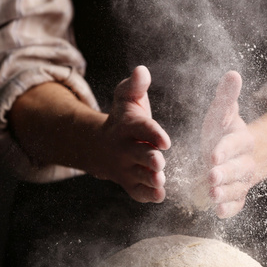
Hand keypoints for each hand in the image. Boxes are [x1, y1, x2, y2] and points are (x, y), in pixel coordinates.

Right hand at [94, 66, 170, 202]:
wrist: (100, 145)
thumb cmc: (123, 118)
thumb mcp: (126, 98)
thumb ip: (135, 85)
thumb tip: (141, 70)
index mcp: (127, 125)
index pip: (141, 128)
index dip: (153, 133)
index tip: (165, 140)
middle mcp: (124, 148)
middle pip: (139, 154)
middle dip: (149, 159)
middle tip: (159, 163)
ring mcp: (125, 167)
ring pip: (138, 175)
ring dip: (149, 179)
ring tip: (160, 180)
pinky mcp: (128, 182)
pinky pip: (136, 192)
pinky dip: (146, 196)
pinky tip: (159, 196)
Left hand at [200, 71, 255, 217]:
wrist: (237, 154)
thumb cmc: (223, 131)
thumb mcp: (223, 113)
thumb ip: (227, 97)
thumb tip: (233, 73)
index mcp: (242, 139)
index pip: (235, 144)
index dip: (225, 150)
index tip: (212, 155)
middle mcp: (245, 162)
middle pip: (238, 169)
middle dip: (225, 174)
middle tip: (211, 177)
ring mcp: (243, 180)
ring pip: (237, 188)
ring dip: (225, 193)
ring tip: (211, 195)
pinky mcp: (238, 195)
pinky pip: (237, 204)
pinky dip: (229, 209)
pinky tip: (218, 212)